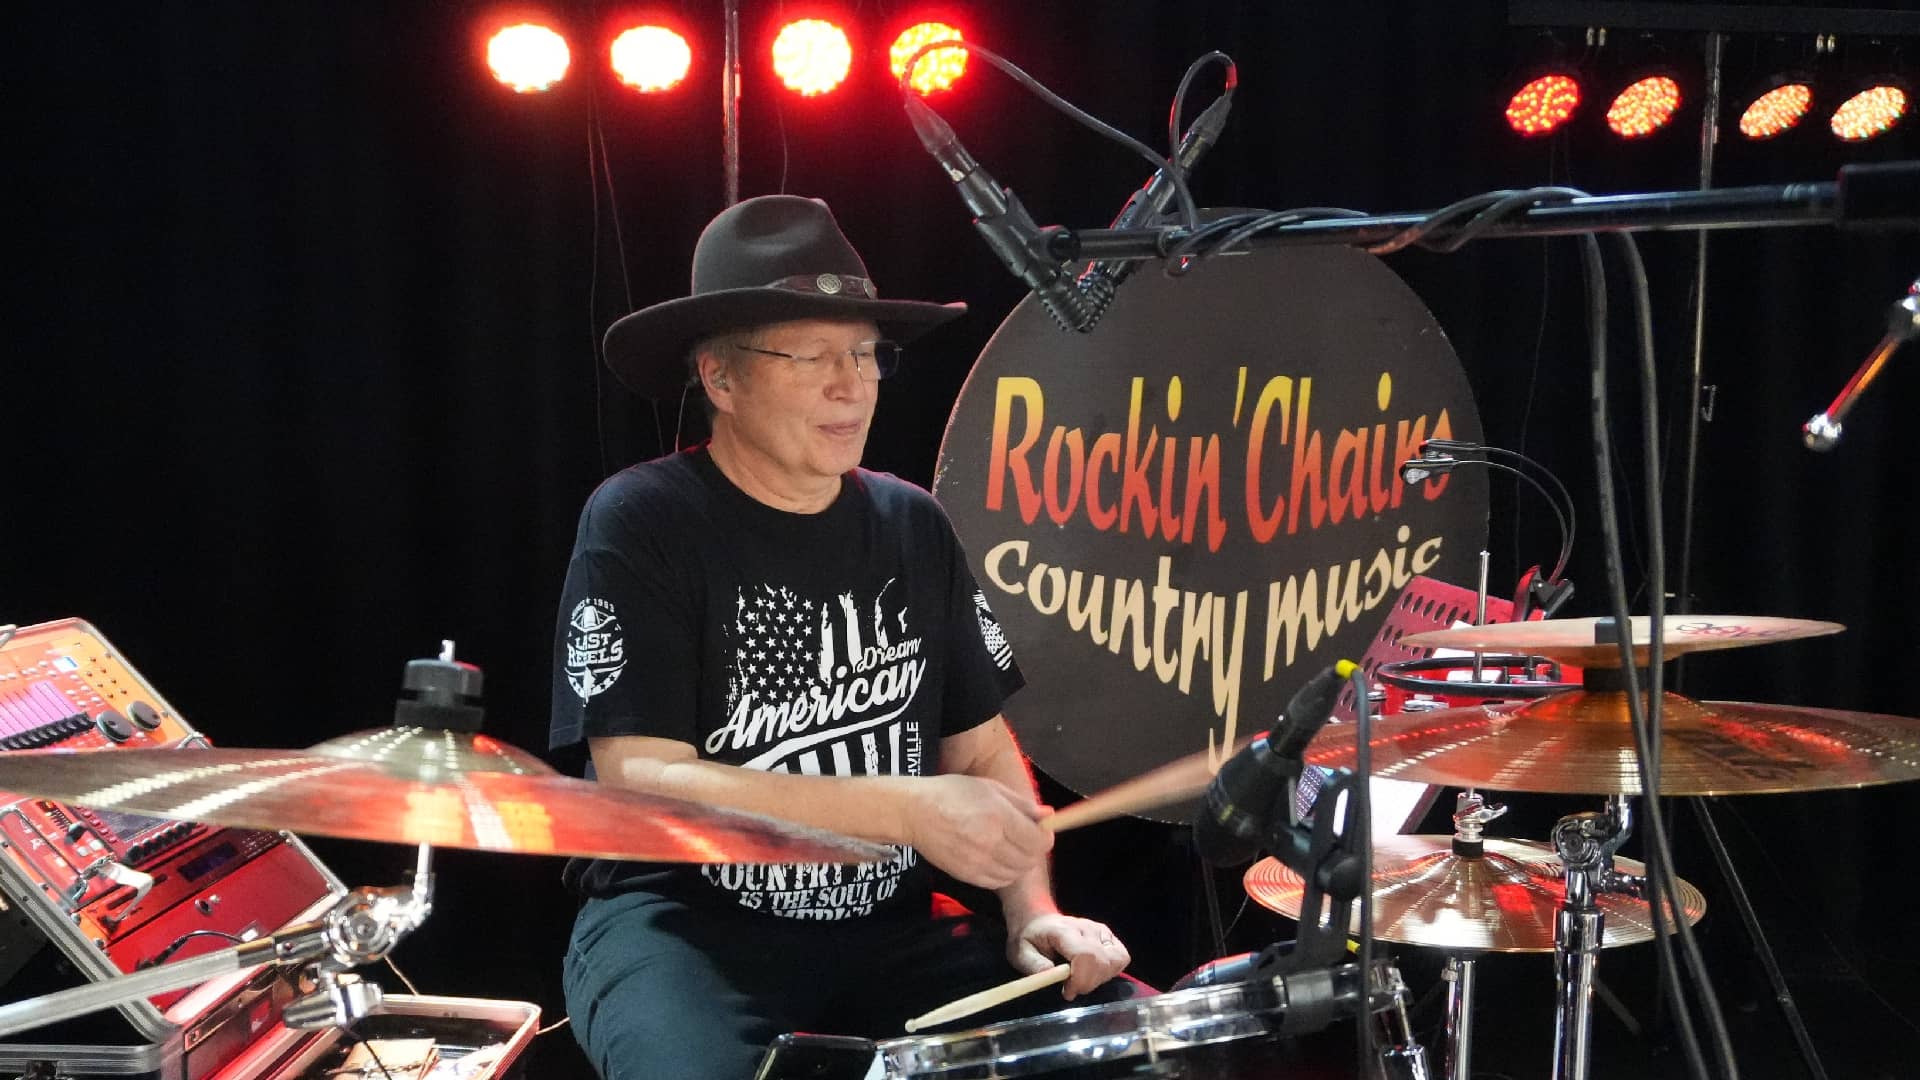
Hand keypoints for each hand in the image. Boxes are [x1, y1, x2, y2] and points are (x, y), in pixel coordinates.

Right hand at [904, 775, 1051, 888]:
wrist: (914, 812)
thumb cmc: (952, 793)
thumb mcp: (990, 788)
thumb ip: (1022, 804)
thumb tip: (1048, 815)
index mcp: (998, 817)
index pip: (1038, 840)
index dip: (1045, 836)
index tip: (1041, 830)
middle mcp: (990, 842)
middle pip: (1029, 860)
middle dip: (1033, 850)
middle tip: (1026, 838)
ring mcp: (977, 862)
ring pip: (1015, 874)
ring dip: (1019, 863)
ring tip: (1009, 847)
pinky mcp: (966, 875)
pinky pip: (997, 882)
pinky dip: (1004, 873)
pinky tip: (996, 858)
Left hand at [1006, 913, 1130, 1000]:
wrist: (1038, 921)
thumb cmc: (1030, 939)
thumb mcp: (1021, 953)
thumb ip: (1034, 965)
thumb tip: (1050, 976)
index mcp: (1063, 930)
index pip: (1085, 955)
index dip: (1081, 979)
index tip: (1067, 992)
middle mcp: (1087, 928)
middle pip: (1102, 961)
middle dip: (1088, 983)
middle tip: (1071, 987)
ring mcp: (1100, 930)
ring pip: (1115, 961)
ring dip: (1100, 978)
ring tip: (1081, 979)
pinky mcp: (1108, 936)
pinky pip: (1120, 957)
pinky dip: (1109, 971)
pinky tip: (1092, 973)